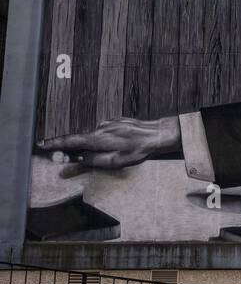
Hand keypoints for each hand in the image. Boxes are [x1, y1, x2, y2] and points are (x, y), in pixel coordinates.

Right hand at [40, 117, 181, 175]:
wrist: (156, 134)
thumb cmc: (138, 150)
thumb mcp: (116, 162)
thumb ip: (94, 161)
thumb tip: (78, 161)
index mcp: (98, 139)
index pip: (71, 141)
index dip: (55, 144)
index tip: (41, 144)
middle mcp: (100, 128)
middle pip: (80, 140)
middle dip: (73, 151)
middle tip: (74, 160)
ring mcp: (108, 123)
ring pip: (93, 138)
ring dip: (93, 147)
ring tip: (109, 155)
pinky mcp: (115, 122)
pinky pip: (103, 133)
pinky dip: (102, 141)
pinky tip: (116, 147)